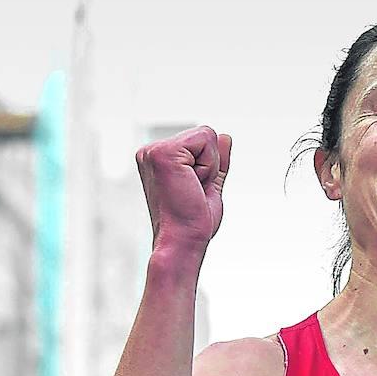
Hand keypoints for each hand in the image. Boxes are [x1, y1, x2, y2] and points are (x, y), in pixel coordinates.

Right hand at [134, 125, 231, 251]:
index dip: (208, 166)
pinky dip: (208, 165)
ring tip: (191, 188)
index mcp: (157, 158)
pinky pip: (205, 139)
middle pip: (204, 135)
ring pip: (206, 135)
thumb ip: (216, 161)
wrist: (182, 240)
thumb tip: (225, 137)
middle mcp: (150, 151)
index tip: (193, 190)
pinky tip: (191, 184)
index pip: (200, 141)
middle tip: (193, 191)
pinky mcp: (163, 153)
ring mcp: (153, 151)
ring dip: (209, 166)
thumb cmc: (192, 221)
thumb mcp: (209, 185)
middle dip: (210, 164)